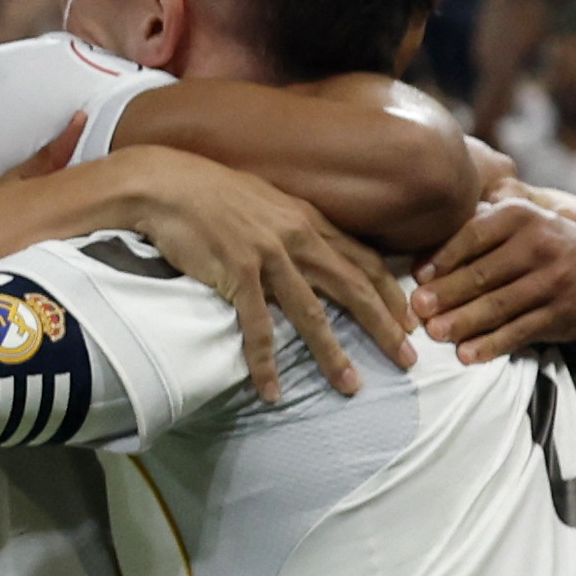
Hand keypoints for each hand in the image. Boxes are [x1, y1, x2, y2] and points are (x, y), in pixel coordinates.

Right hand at [66, 143, 413, 395]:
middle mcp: (298, 237)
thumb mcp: (267, 201)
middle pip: (354, 289)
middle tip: (409, 361)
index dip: (390, 294)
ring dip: (334, 355)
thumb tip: (311, 249)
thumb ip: (294, 226)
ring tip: (351, 387)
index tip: (409, 321)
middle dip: (385, 327)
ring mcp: (268, 256)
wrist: (166, 184)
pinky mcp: (237, 274)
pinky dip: (266, 363)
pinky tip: (272, 391)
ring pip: (313, 314)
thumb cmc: (210, 192)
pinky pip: (258, 328)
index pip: (364, 260)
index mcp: (309, 220)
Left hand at [419, 184, 575, 364]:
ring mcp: (553, 282)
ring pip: (499, 305)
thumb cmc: (546, 247)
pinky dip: (492, 345)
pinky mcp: (561, 315)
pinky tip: (467, 355)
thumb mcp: (524, 222)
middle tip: (417, 310)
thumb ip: (483, 224)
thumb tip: (425, 235)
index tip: (418, 275)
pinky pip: (520, 332)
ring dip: (464, 322)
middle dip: (447, 294)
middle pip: (483, 273)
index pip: (476, 234)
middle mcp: (540, 246)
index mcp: (523, 217)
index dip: (444, 256)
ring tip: (436, 333)